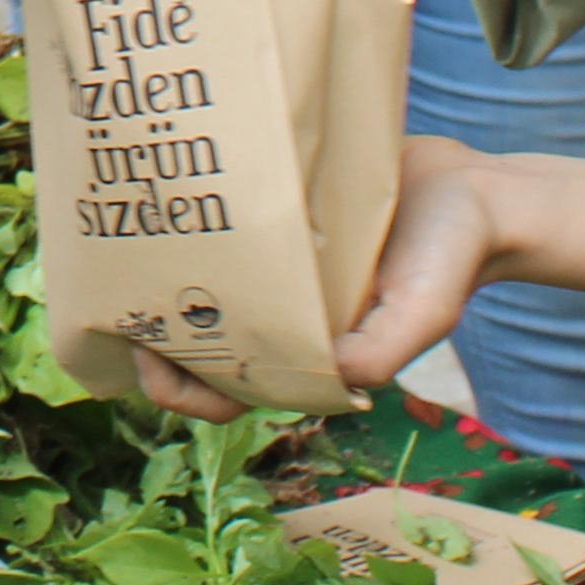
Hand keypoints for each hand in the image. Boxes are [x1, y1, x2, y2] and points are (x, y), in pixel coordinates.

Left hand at [115, 134, 497, 419]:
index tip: (147, 355)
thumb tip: (330, 372)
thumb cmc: (451, 260)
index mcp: (304, 354)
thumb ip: (383, 349)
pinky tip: (162, 192)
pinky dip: (192, 220)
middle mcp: (280, 315)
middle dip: (147, 328)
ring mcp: (274, 267)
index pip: (226, 394)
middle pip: (194, 341)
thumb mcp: (425, 312)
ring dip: (158, 274)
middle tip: (110, 293)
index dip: (180, 388)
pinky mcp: (275, 216)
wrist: (474, 191)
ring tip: (120, 242)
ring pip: (198, 285)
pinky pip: (221, 227)